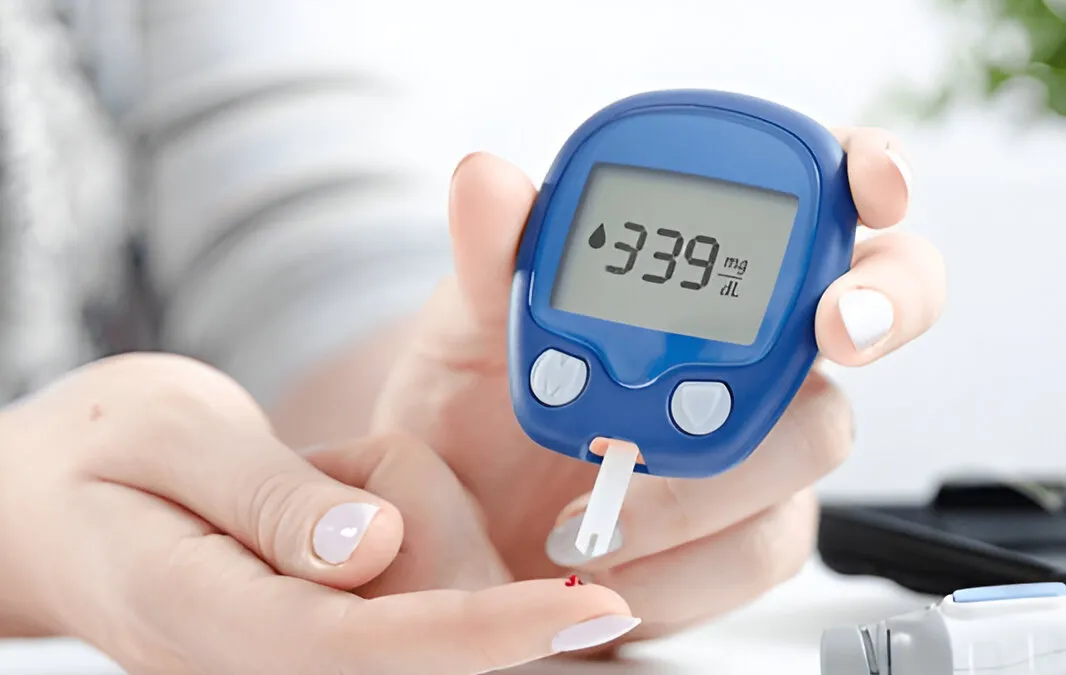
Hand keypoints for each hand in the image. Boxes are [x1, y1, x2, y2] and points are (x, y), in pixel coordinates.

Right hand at [0, 354, 636, 673]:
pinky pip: (415, 599)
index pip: (361, 647)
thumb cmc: (103, 457)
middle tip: (348, 469)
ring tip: (313, 481)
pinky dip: (417, 545)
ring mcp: (291, 663)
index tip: (584, 607)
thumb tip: (373, 545)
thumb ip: (271, 496)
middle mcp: (257, 663)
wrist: (57, 510)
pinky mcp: (326, 644)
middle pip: (417, 638)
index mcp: (205, 613)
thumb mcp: (170, 437)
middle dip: (445, 552)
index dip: (480, 634)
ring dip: (419, 530)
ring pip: (428, 610)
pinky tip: (343, 511)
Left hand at [371, 129, 944, 641]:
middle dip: (886, 303)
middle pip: (885, 301)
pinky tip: (612, 561)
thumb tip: (487, 179)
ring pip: (821, 434)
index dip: (871, 175)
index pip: (818, 193)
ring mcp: (765, 438)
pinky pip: (763, 546)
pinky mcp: (749, 531)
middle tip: (837, 328)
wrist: (461, 527)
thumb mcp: (469, 321)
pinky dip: (687, 561)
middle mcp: (758, 343)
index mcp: (704, 265)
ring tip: (600, 505)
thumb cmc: (477, 406)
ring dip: (718, 471)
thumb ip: (492, 253)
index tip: (872, 187)